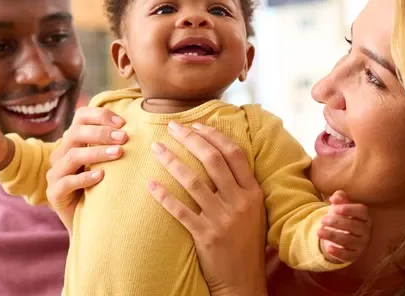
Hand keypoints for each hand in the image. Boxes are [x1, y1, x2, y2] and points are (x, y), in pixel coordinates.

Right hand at [46, 107, 127, 230]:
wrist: (90, 222)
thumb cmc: (103, 187)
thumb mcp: (109, 163)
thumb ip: (116, 144)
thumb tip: (142, 127)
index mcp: (73, 141)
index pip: (81, 116)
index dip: (101, 115)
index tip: (123, 122)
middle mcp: (61, 154)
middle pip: (75, 132)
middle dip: (102, 133)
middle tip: (124, 138)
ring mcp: (55, 174)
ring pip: (72, 155)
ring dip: (97, 152)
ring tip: (118, 153)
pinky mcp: (54, 193)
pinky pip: (67, 182)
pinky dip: (85, 178)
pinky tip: (102, 176)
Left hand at [147, 121, 267, 295]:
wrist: (242, 281)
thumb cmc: (245, 243)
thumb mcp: (254, 211)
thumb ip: (242, 186)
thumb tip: (222, 154)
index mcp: (253, 192)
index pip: (234, 154)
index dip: (214, 135)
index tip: (196, 125)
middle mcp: (239, 202)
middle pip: (213, 160)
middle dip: (190, 139)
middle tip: (172, 127)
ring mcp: (222, 219)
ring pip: (193, 181)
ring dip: (172, 161)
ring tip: (156, 148)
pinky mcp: (205, 235)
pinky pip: (180, 210)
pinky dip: (164, 195)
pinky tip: (150, 184)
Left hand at [318, 190, 371, 263]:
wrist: (341, 238)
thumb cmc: (342, 218)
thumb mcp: (340, 207)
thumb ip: (339, 199)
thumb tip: (335, 197)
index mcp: (365, 217)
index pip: (361, 211)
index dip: (348, 209)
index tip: (335, 208)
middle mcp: (366, 231)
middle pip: (354, 226)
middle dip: (337, 222)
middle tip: (322, 220)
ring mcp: (361, 244)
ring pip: (348, 240)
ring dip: (332, 236)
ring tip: (319, 231)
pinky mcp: (354, 255)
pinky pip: (347, 255)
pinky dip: (338, 252)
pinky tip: (328, 248)